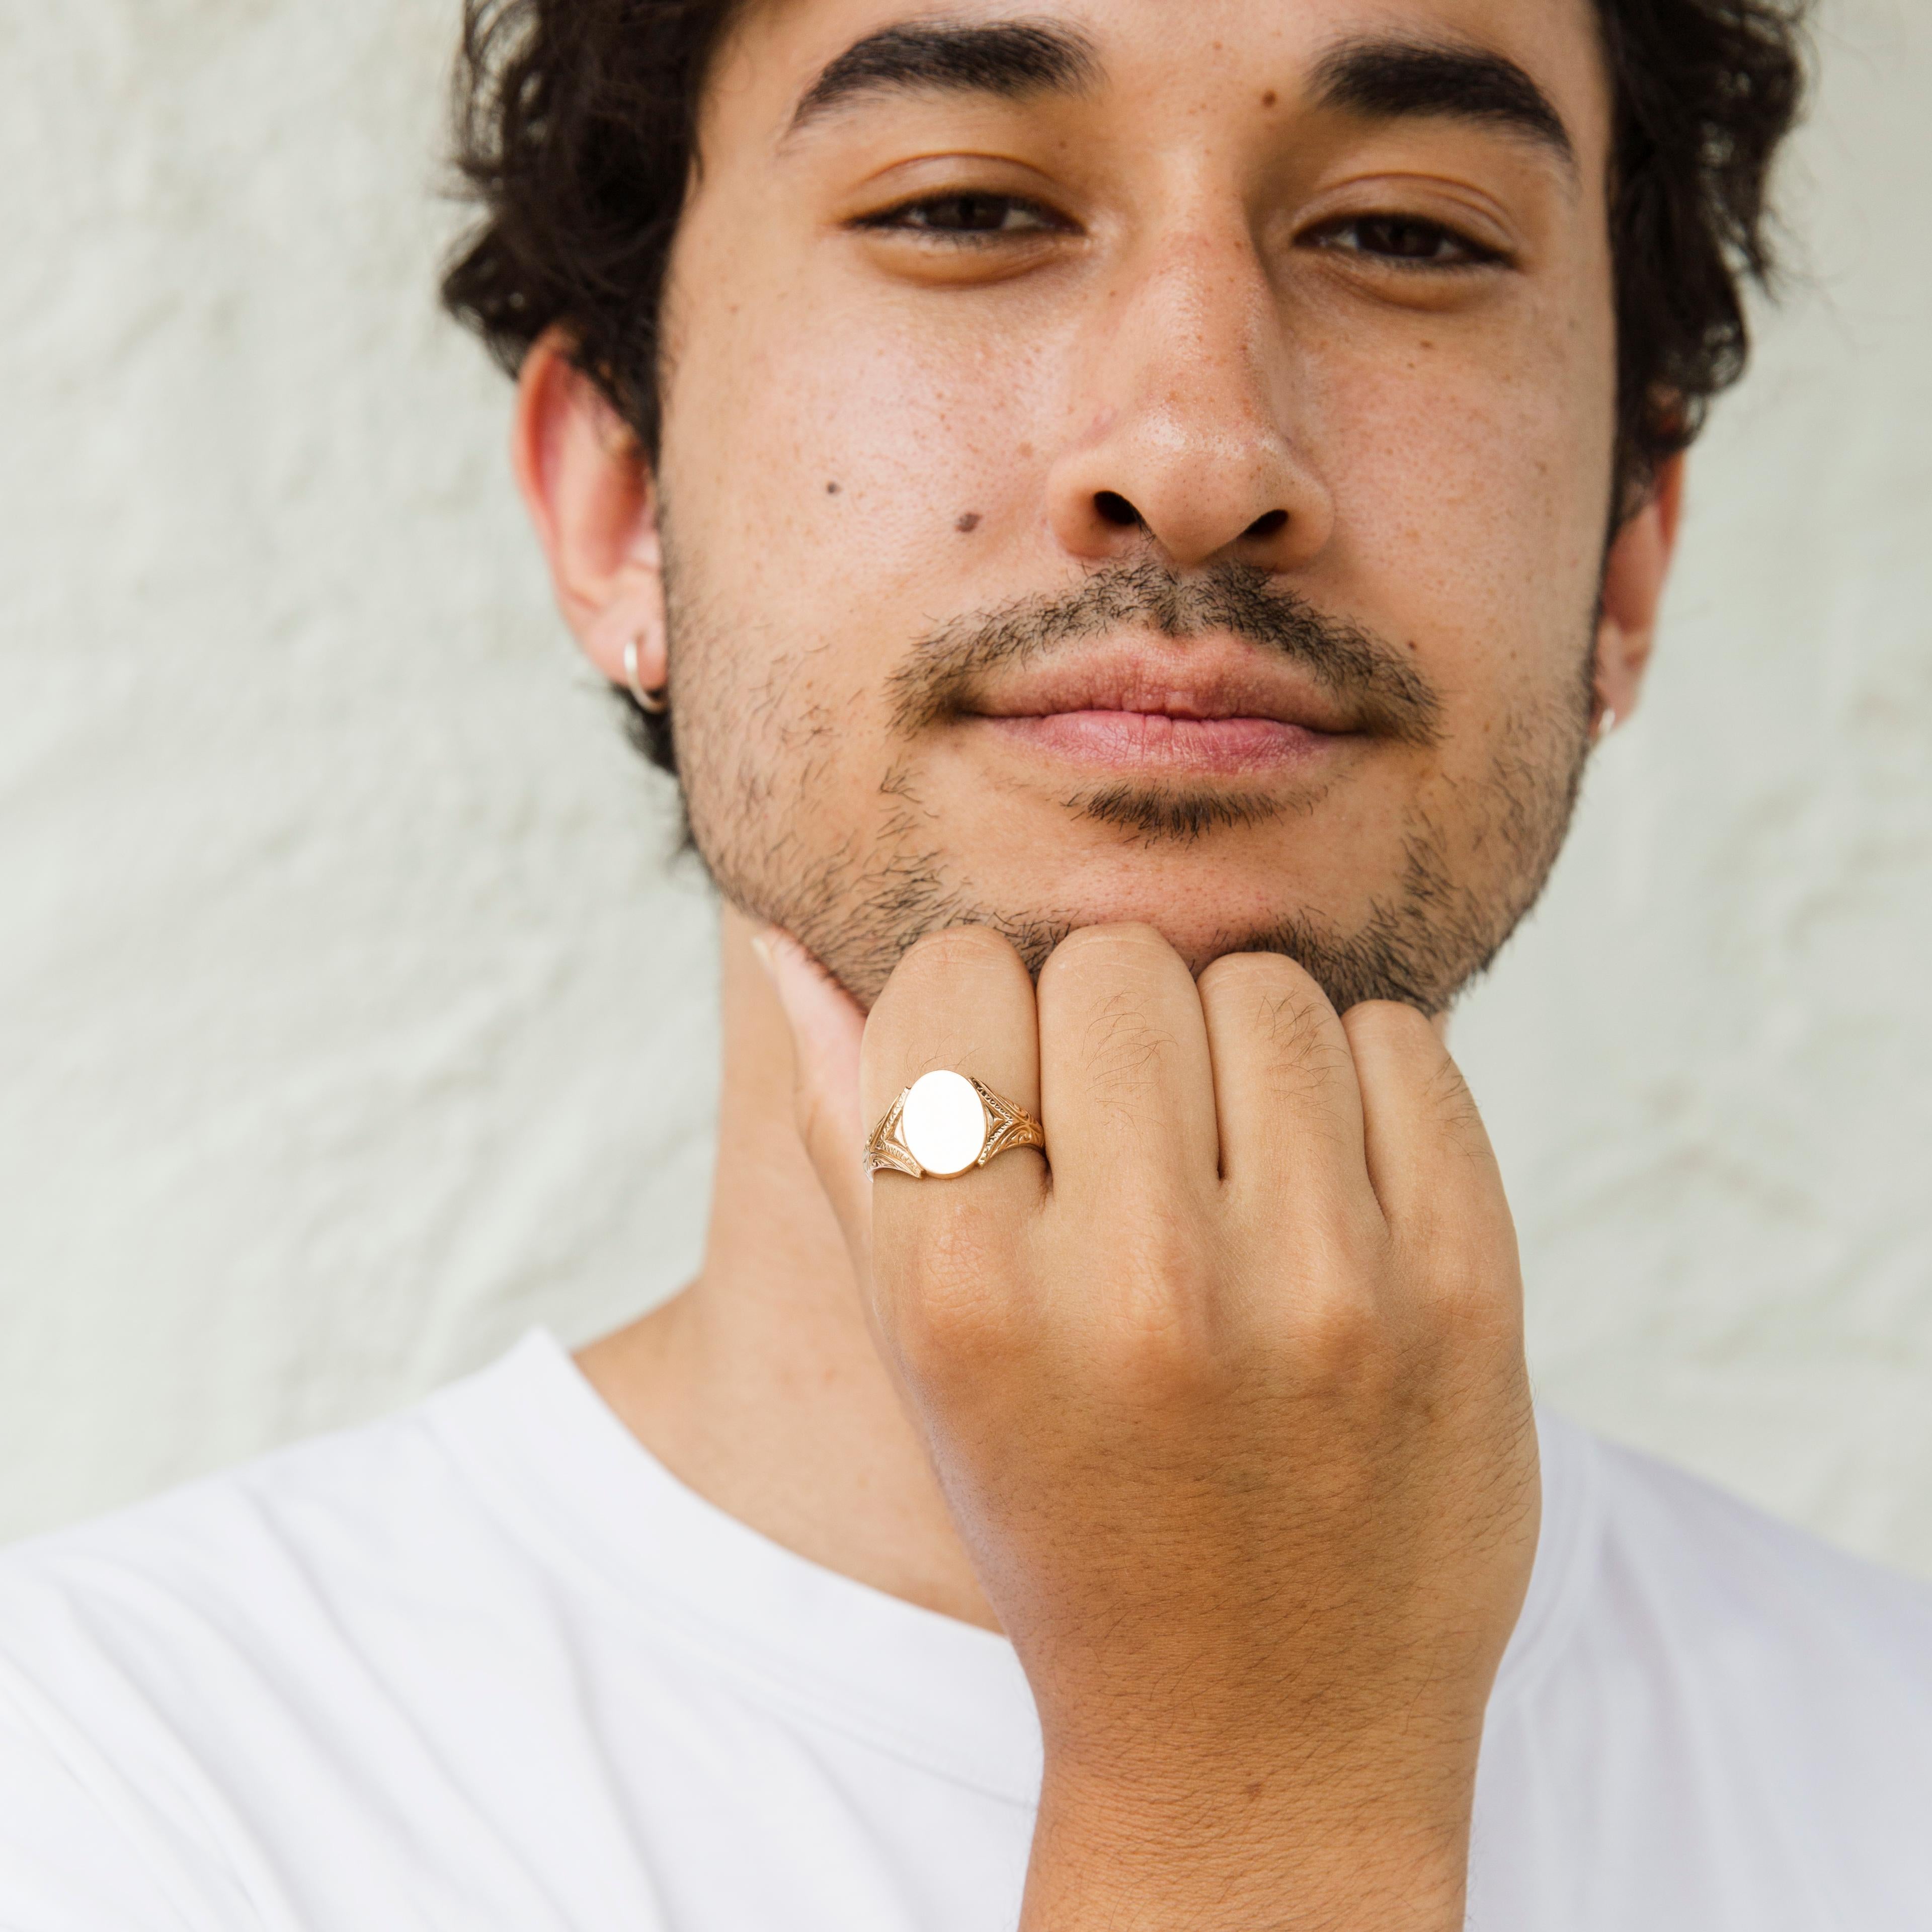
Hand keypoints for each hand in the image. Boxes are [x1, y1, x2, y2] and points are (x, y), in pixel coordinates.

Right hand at [764, 922, 1537, 1930]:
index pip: (957, 975)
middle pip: (1116, 963)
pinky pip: (1400, 1039)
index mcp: (965, 1298)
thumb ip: (848, 1137)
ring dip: (1236, 1048)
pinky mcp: (1465, 1292)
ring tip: (1228, 1173)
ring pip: (1265, 985)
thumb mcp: (920, 1352)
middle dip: (1110, 1026)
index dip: (977, 1016)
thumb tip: (790, 943)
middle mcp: (1138, 1289)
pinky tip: (1324, 1192)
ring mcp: (1320, 1292)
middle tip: (1129, 1144)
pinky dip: (1358, 1083)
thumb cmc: (1063, 1512)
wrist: (1263, 1732)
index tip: (1010, 1099)